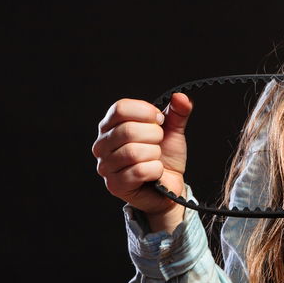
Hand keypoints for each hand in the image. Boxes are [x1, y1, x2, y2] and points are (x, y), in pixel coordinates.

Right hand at [91, 93, 193, 219]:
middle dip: (154, 136)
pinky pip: (139, 171)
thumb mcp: (172, 130)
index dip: (146, 112)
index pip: (120, 108)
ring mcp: (106, 166)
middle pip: (128, 130)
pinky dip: (155, 170)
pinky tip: (155, 172)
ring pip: (133, 152)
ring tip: (155, 157)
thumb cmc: (165, 157)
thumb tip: (181, 97)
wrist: (169, 186)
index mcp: (111, 126)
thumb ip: (176, 112)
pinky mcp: (115, 185)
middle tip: (158, 143)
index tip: (159, 120)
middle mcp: (102, 145)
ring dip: (154, 154)